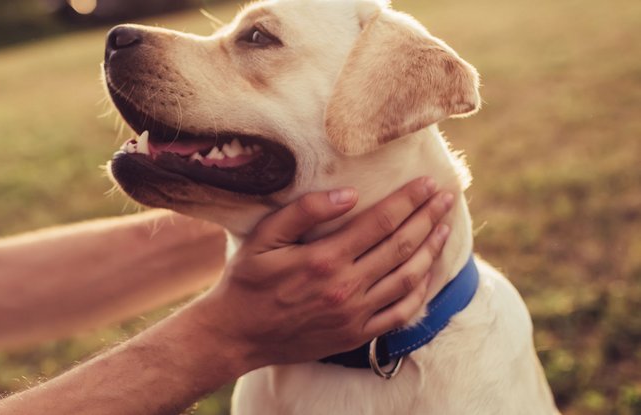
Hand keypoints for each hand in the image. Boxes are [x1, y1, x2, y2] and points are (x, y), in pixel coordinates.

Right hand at [190, 177, 452, 370]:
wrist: (237, 335)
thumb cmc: (247, 281)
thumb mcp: (263, 238)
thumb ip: (303, 212)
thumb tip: (348, 194)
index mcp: (324, 259)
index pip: (381, 222)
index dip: (409, 200)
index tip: (428, 183)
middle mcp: (345, 287)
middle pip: (401, 246)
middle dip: (428, 218)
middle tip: (446, 198)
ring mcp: (355, 314)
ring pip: (408, 278)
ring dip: (431, 250)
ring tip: (444, 228)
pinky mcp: (356, 335)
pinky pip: (401, 313)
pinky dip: (420, 291)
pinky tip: (428, 272)